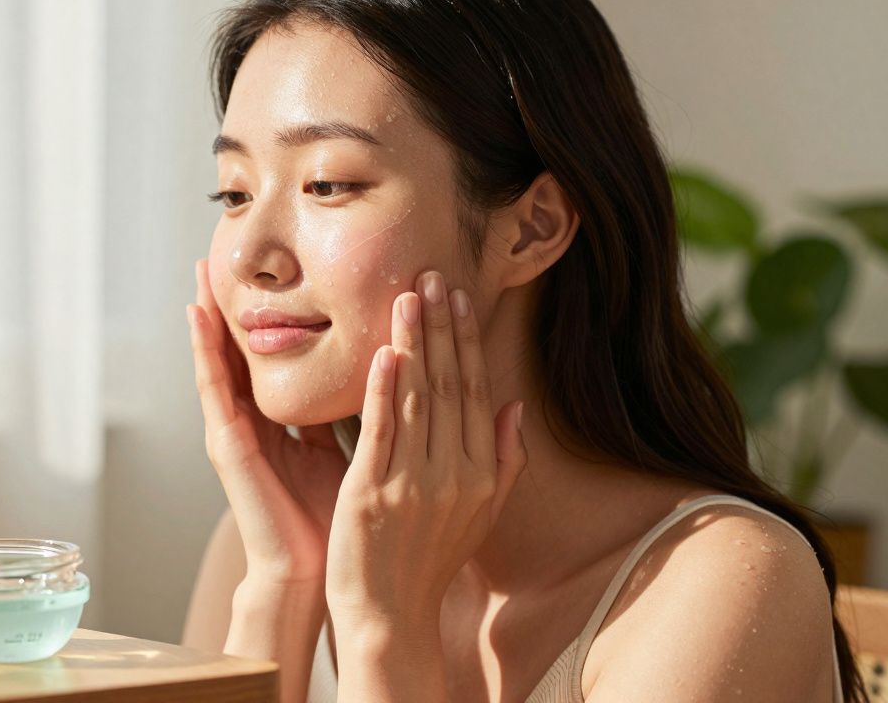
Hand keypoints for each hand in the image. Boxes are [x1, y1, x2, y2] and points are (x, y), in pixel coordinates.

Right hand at [187, 257, 349, 585]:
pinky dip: (204, 349)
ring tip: (203, 269)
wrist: (316, 570)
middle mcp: (254, 420)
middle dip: (233, 304)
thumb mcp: (348, 448)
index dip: (270, 316)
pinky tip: (198, 315)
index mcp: (283, 422)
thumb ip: (352, 412)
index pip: (273, 356)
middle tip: (225, 250)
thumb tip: (382, 370)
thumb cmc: (333, 516)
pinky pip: (213, 387)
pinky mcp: (228, 444)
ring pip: (219, 359)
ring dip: (209, 314)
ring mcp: (235, 430)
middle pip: (240, 349)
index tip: (272, 272)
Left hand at [324, 269, 527, 627]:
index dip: (467, 341)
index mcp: (481, 474)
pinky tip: (384, 354)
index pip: (475, 391)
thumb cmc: (429, 560)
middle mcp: (455, 474)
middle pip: (449, 385)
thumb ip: (504, 460)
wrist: (390, 614)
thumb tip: (515, 406)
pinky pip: (382, 432)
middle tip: (432, 274)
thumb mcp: (481, 513)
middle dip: (441, 327)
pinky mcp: (372, 493)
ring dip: (413, 343)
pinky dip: (384, 391)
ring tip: (407, 295)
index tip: (459, 297)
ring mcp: (414, 483)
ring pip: (417, 398)